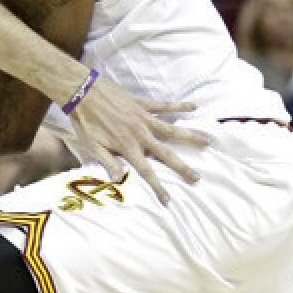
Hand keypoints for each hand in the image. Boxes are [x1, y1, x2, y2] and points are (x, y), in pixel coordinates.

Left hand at [68, 76, 209, 203]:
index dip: (157, 187)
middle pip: (166, 154)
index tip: (169, 200)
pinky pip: (165, 105)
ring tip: (209, 142)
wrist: (82, 92)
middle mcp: (140, 134)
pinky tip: (195, 107)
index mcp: (127, 147)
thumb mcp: (91, 145)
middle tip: (198, 178)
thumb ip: (107, 162)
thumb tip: (118, 181)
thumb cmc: (84, 121)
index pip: (146, 171)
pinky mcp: (143, 104)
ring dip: (192, 137)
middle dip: (183, 168)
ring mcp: (144, 118)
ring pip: (173, 129)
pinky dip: (180, 106)